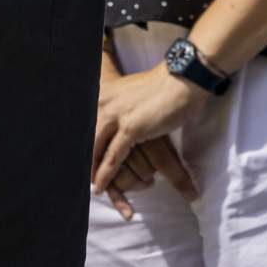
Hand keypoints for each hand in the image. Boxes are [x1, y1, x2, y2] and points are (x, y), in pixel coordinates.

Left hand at [91, 65, 207, 207]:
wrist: (182, 79)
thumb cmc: (161, 89)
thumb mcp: (129, 96)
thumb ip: (117, 108)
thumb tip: (114, 126)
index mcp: (101, 94)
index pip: (86, 126)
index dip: (84, 146)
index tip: (83, 162)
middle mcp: (102, 102)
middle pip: (86, 138)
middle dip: (85, 161)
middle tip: (84, 179)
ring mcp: (114, 114)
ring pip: (95, 150)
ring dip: (91, 172)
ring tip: (92, 187)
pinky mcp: (130, 128)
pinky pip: (113, 157)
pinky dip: (105, 174)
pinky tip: (101, 186)